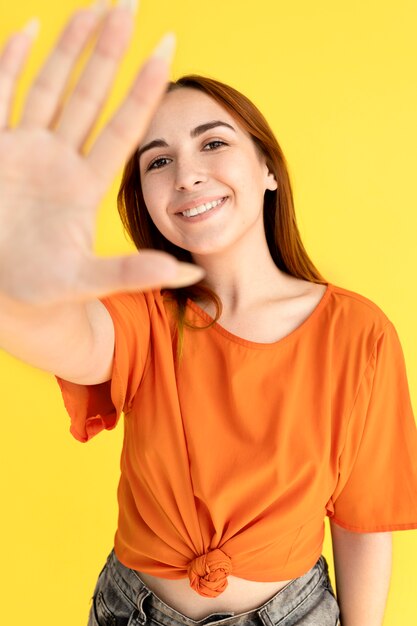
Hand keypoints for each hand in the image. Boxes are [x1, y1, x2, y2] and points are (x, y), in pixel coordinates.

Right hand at [0, 1, 202, 307]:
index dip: (144, 89)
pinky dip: (10, 63)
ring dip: (68, 46)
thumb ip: (136, 273)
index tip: (168, 50)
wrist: (2, 294)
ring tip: (95, 6)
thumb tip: (194, 272)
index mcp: (85, 186)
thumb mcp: (88, 281)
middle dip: (109, 50)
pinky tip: (27, 28)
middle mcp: (58, 161)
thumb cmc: (42, 290)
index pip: (122, 126)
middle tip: (131, 3)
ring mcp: (23, 152)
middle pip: (89, 95)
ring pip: (49, 86)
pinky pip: (1, 97)